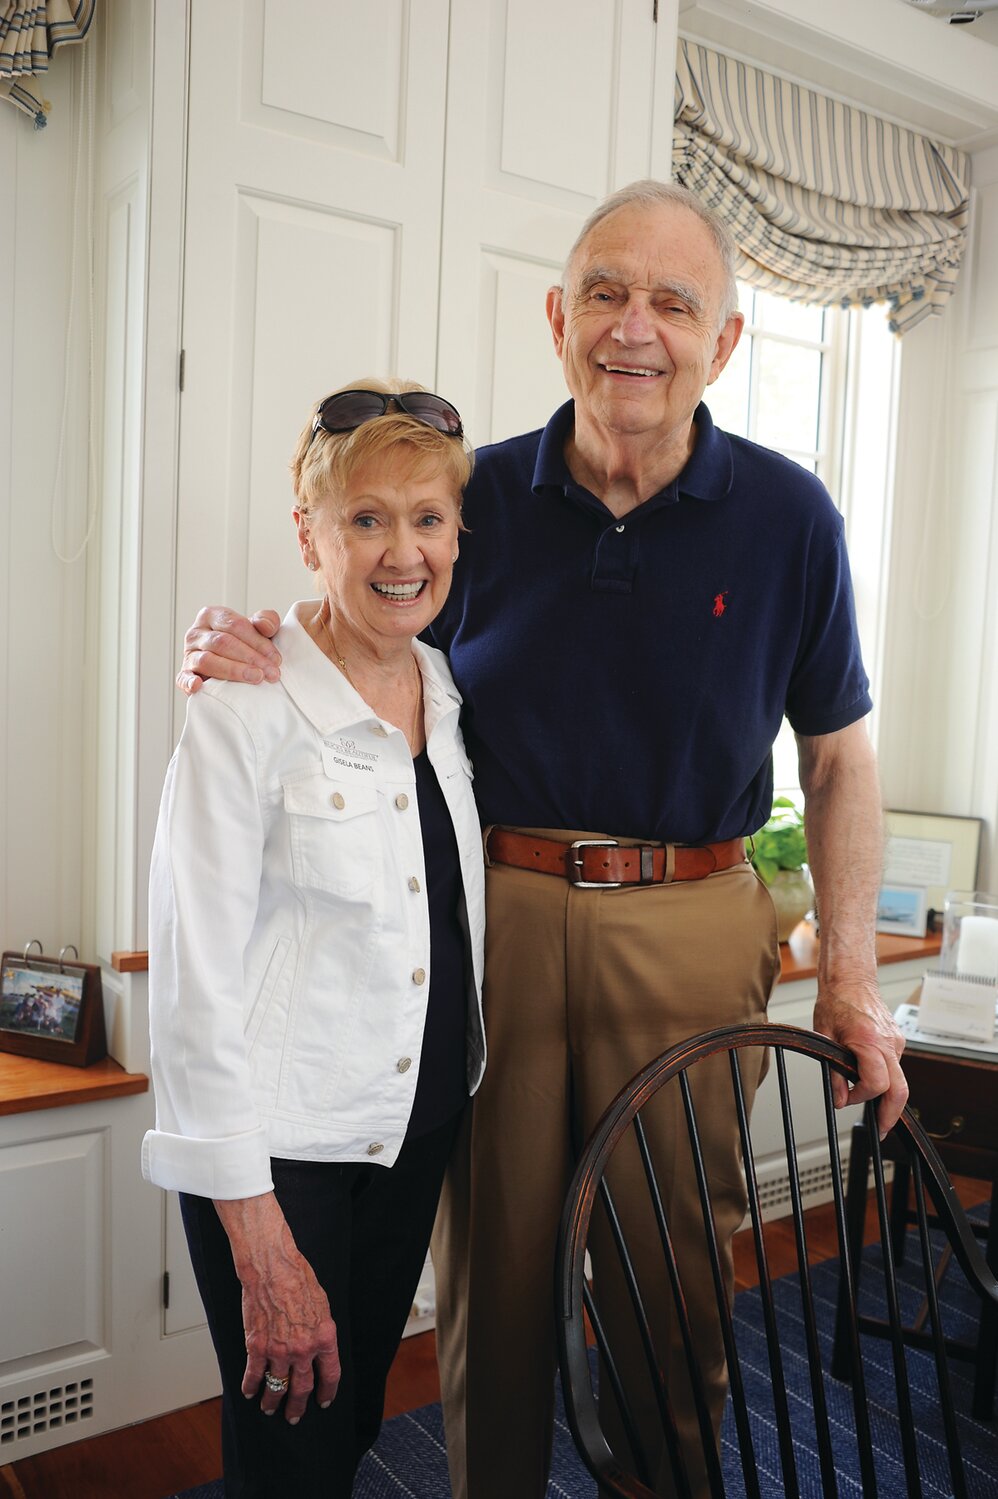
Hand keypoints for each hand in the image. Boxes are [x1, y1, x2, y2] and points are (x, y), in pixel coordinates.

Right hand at [177, 607, 282, 695]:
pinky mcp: (184, 674)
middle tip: (270, 673)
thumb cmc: (244, 644)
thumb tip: (265, 626)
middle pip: (223, 642)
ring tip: (255, 678)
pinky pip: (183, 678)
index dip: (258, 642)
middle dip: (250, 658)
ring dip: (234, 670)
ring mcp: (188, 654)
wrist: (231, 662)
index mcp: (212, 615)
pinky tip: (198, 685)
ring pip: (207, 660)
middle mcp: (196, 633)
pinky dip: (189, 682)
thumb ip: (266, 621)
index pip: (235, 625)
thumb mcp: (257, 629)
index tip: (276, 659)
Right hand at [214, 1195, 340, 1423]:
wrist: (272, 1267)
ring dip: (273, 1401)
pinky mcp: (256, 1346)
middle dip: (298, 1407)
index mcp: (324, 1338)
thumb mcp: (323, 1304)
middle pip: (302, 1389)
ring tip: (270, 1409)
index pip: (330, 1375)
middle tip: (294, 1416)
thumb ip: (321, 1331)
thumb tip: (321, 1348)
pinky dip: (251, 1387)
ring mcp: (278, 1350)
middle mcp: (303, 1349)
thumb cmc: (298, 1278)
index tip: (324, 1402)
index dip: (327, 1393)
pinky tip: (249, 1393)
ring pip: (277, 1387)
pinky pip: (253, 1375)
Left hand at [812, 979, 907, 1136]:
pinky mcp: (898, 1040)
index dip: (861, 1097)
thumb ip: (833, 1072)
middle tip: (881, 1129)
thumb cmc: (836, 1002)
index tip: (847, 1099)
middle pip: (900, 1090)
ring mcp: (897, 1042)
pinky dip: (886, 1078)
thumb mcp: (825, 1038)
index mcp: (869, 1041)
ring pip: (900, 1079)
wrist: (850, 978)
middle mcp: (889, 1043)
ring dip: (887, 1095)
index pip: (876, 1083)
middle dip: (892, 1114)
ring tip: (869, 1103)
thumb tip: (840, 1099)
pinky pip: (896, 1066)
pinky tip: (870, 1077)